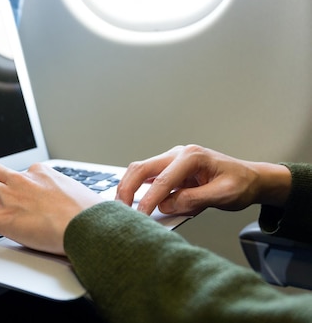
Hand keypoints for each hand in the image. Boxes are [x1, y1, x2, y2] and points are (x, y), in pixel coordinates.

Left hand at [0, 162, 103, 255]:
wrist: (89, 228)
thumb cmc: (92, 215)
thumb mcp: (84, 195)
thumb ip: (75, 196)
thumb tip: (92, 204)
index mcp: (43, 174)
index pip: (24, 170)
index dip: (17, 181)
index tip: (18, 189)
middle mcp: (24, 180)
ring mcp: (11, 197)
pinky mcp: (3, 219)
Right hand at [115, 144, 291, 215]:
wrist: (250, 178)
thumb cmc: (241, 184)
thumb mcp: (224, 195)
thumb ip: (195, 200)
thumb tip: (167, 205)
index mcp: (192, 157)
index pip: (163, 180)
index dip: (150, 200)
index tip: (141, 216)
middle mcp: (178, 154)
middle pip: (141, 168)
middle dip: (127, 188)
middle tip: (120, 209)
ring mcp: (171, 160)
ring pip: (140, 170)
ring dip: (128, 187)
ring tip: (122, 206)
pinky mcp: (169, 169)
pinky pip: (147, 177)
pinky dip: (136, 188)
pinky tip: (132, 201)